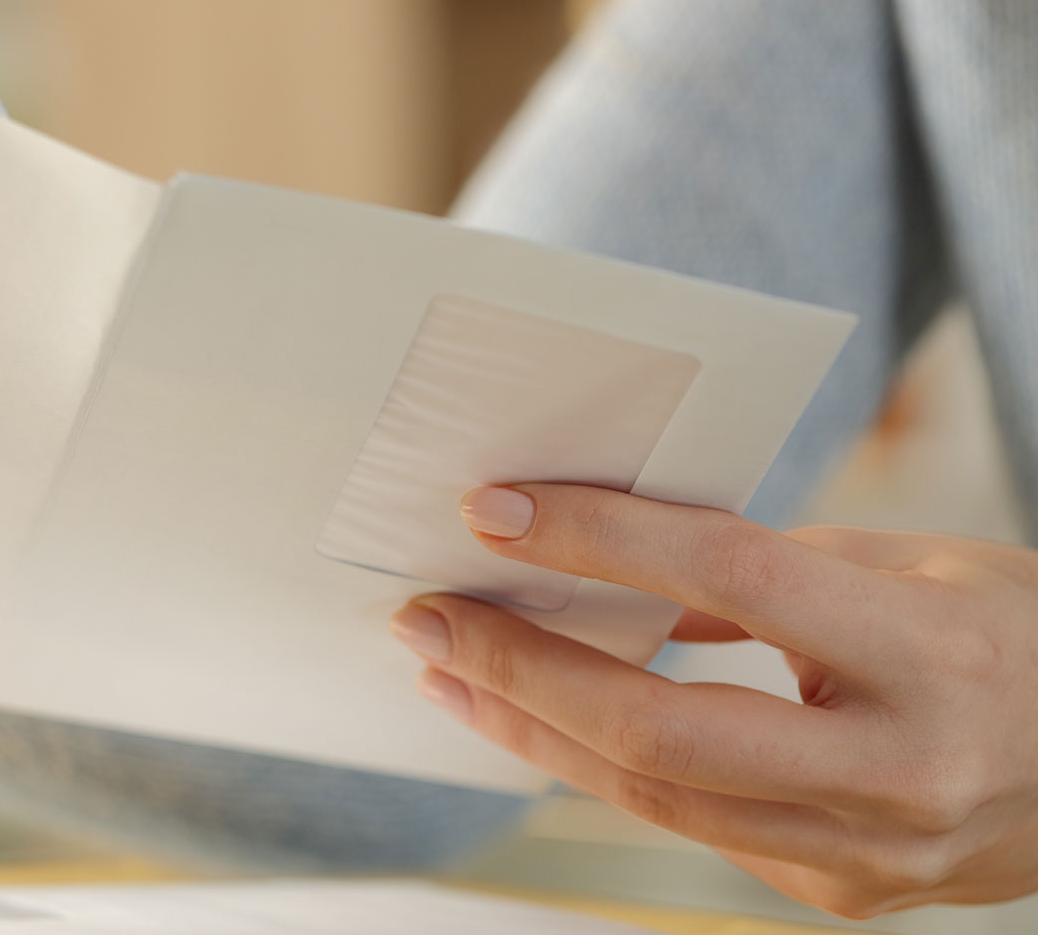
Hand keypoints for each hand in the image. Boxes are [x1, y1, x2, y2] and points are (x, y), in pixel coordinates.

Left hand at [389, 483, 1037, 917]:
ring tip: (452, 669)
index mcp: (935, 655)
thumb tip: (609, 565)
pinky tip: (543, 722)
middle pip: (663, 729)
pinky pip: (698, 829)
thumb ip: (766, 569)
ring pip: (658, 798)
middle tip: (428, 616)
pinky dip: (609, 769)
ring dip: (532, 729)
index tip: (496, 510)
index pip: (733, 577)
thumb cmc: (1019, 640)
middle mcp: (905, 770)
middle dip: (519, 669)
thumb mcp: (918, 564)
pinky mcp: (845, 897)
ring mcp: (874, 853)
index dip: (601, 538)